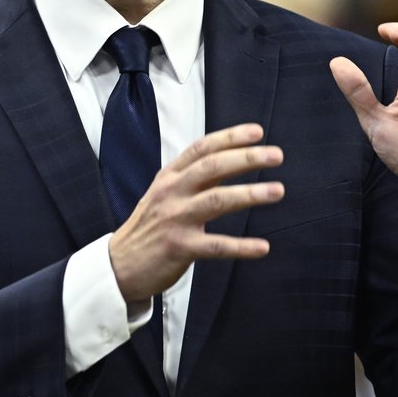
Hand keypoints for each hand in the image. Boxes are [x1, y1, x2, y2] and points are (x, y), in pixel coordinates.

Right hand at [108, 123, 282, 302]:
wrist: (119, 265)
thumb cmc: (149, 226)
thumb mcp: (165, 193)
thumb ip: (194, 177)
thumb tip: (232, 160)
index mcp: (169, 177)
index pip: (201, 148)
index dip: (230, 137)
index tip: (257, 132)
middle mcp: (172, 193)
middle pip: (212, 168)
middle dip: (246, 159)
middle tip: (276, 155)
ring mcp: (175, 220)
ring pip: (217, 201)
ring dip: (250, 194)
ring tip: (277, 191)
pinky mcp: (180, 248)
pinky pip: (216, 246)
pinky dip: (241, 247)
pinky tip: (262, 247)